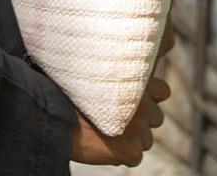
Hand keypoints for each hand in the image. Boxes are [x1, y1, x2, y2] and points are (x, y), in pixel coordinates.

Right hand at [69, 23, 175, 166]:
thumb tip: (131, 58)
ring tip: (105, 133)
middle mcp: (143, 103)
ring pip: (145, 140)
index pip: (164, 91)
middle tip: (117, 120)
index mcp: (138, 81)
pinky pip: (134, 158)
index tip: (134, 101)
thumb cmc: (67, 89)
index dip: (149, 98)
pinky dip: (120, 156)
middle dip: (141, 121)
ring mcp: (139, 128)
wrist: (52, 115)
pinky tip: (102, 146)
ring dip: (130, 140)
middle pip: (157, 118)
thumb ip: (116, 73)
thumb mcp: (94, 70)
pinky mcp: (130, 150)